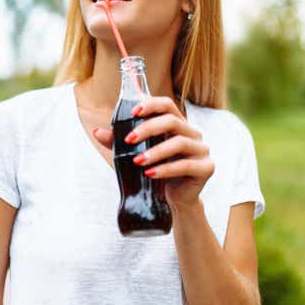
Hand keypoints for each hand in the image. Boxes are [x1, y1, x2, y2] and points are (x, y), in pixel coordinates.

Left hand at [92, 96, 213, 210]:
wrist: (173, 200)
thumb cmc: (155, 171)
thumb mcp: (134, 154)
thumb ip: (118, 142)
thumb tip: (97, 132)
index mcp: (177, 125)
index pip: (167, 105)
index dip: (151, 104)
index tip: (133, 112)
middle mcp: (192, 133)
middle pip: (172, 121)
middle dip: (148, 128)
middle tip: (129, 140)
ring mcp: (202, 150)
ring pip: (179, 143)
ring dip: (156, 151)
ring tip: (137, 161)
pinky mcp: (206, 168)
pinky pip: (186, 165)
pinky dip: (166, 169)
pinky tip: (150, 174)